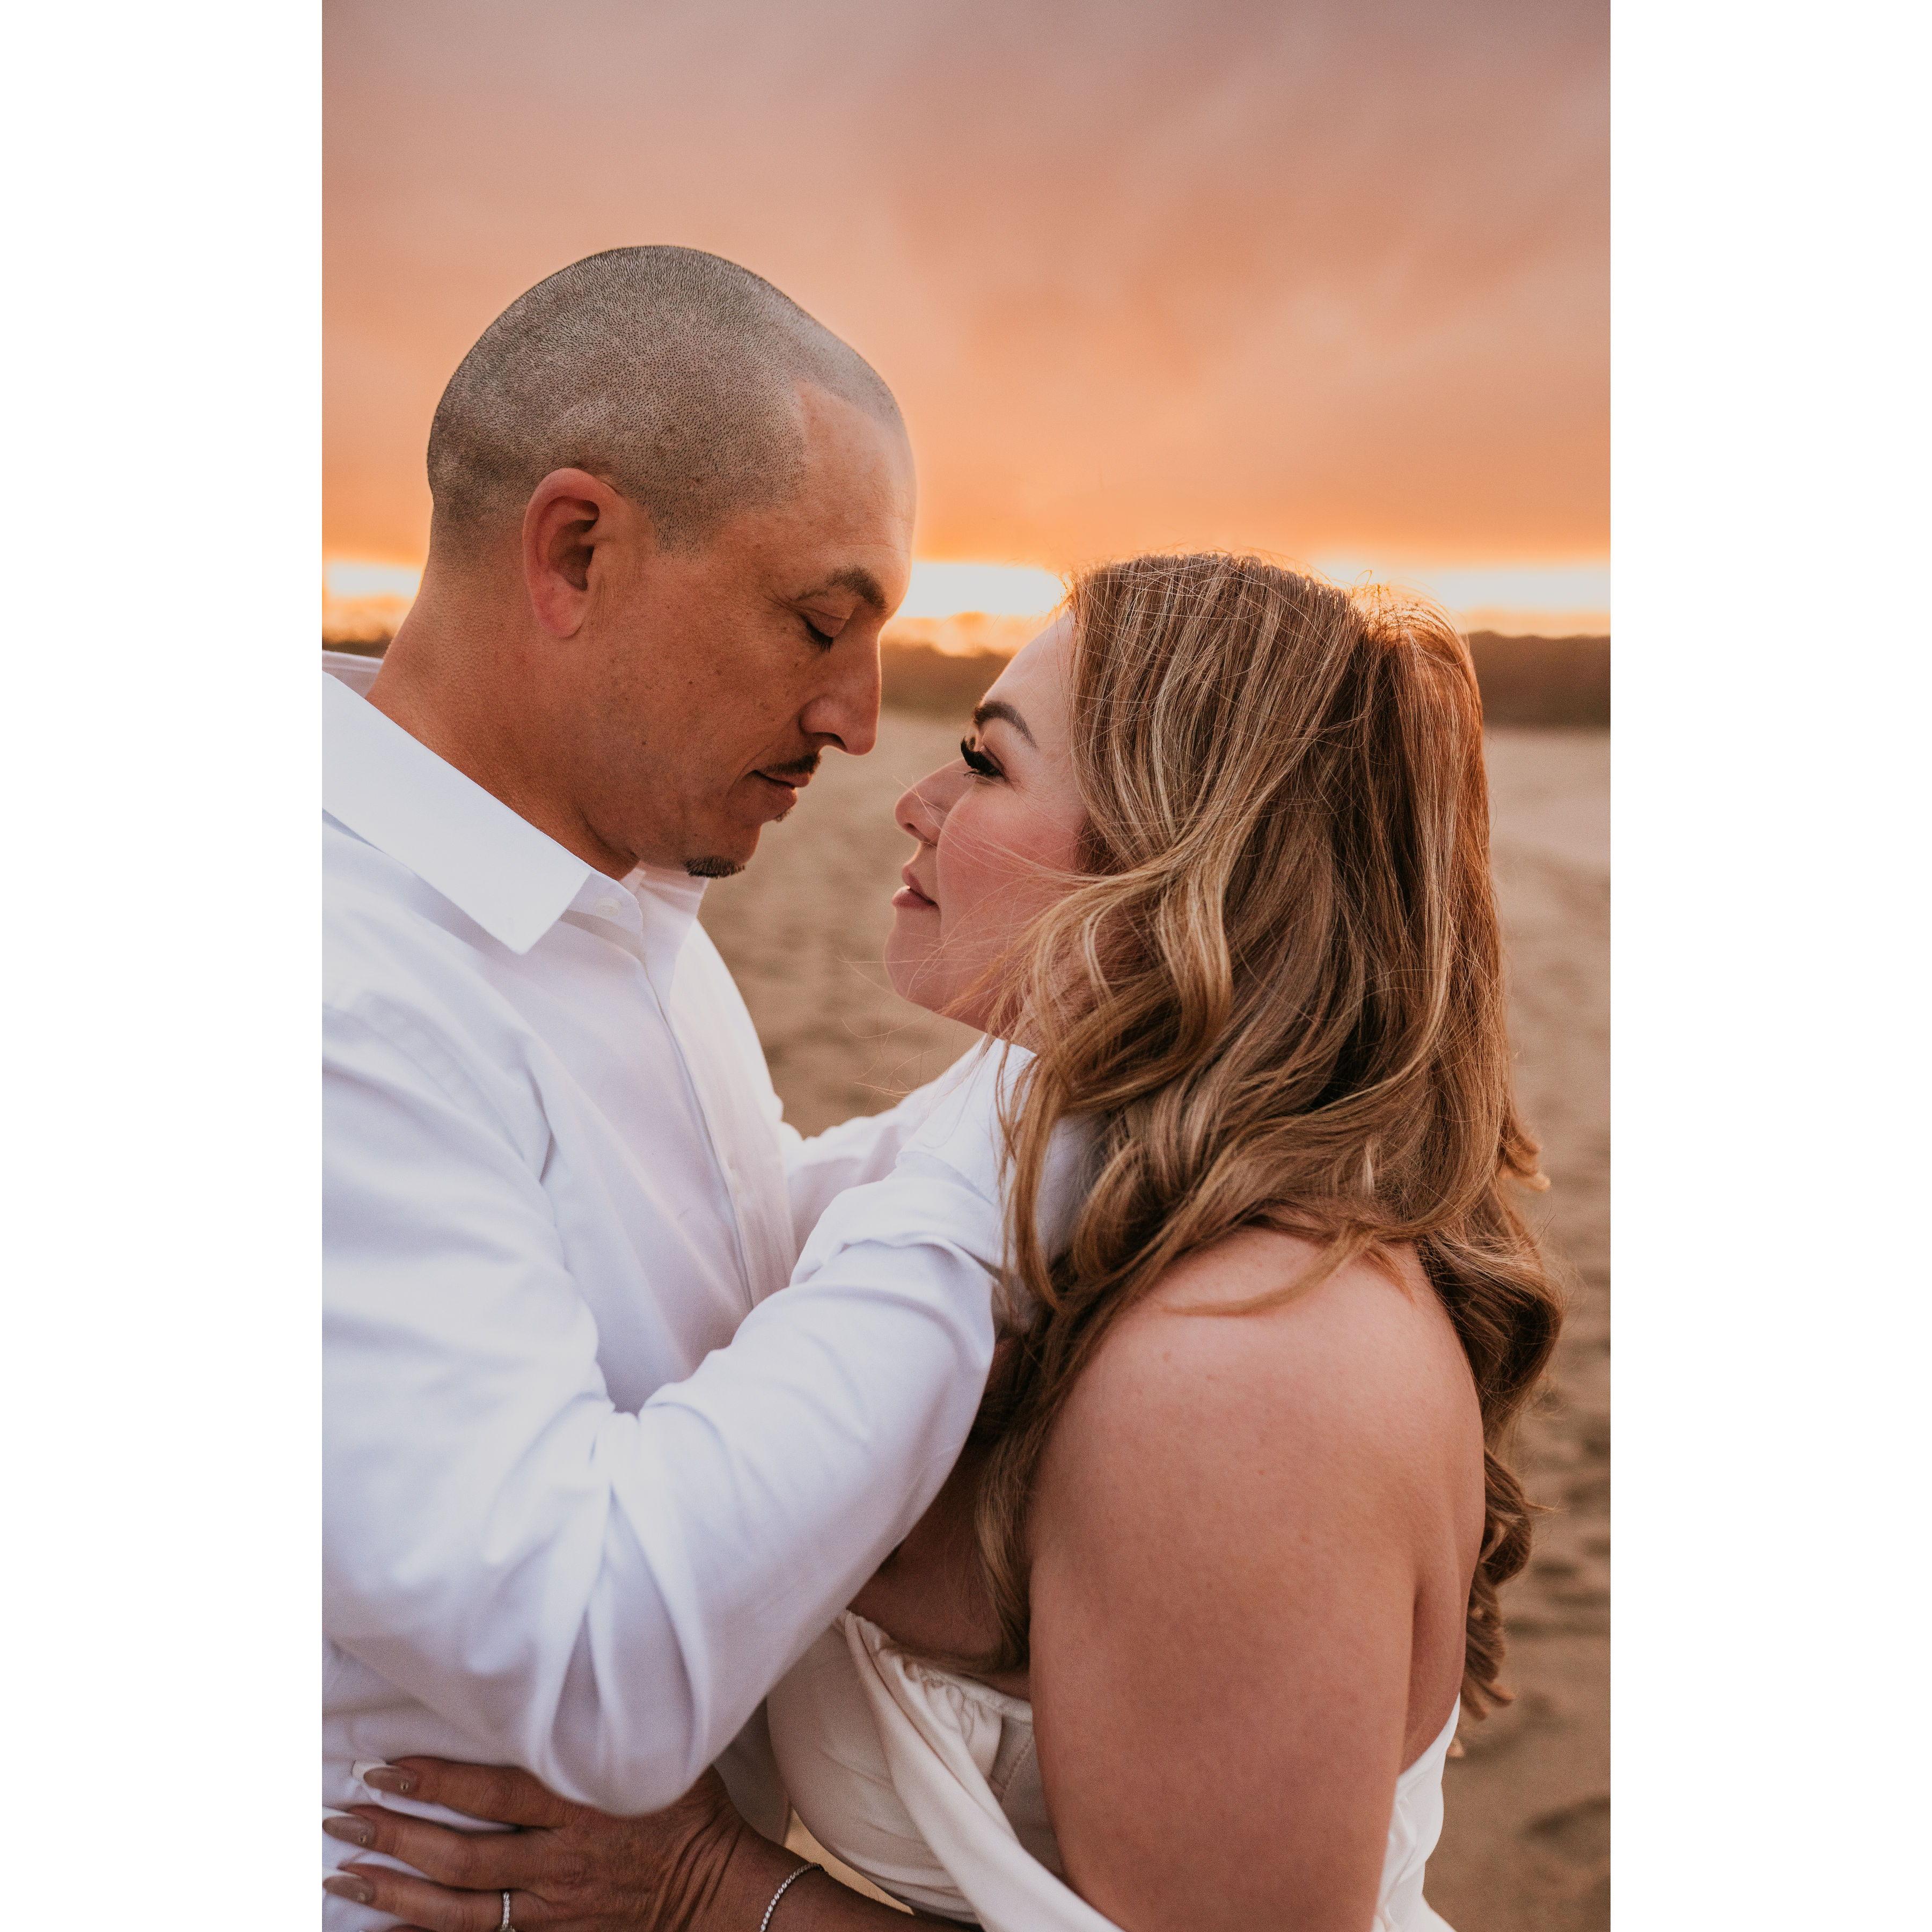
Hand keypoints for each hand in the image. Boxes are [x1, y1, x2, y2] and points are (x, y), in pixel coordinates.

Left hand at [322, 1760, 750, 1931]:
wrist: (716, 1886)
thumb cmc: (687, 1805)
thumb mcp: (657, 1752)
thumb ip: (604, 1725)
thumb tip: (560, 1677)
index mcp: (584, 1803)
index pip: (495, 1793)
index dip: (437, 1782)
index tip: (385, 1767)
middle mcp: (562, 1857)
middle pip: (465, 1855)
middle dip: (399, 1837)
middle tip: (341, 1818)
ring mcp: (555, 1903)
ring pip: (461, 1908)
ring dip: (397, 1892)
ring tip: (344, 1874)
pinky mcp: (553, 1931)